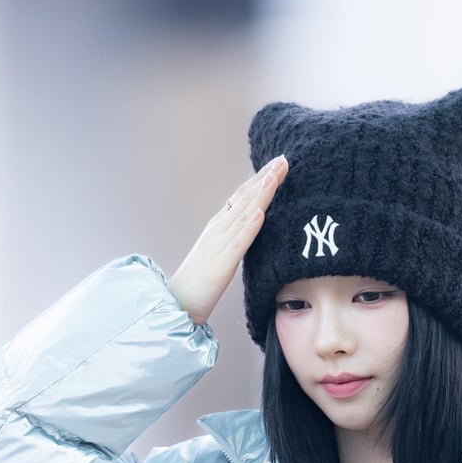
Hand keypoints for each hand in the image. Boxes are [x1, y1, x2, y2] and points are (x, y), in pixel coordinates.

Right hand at [167, 155, 288, 327]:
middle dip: (265, 177)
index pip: (242, 197)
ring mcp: (219, 244)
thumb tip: (250, 225)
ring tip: (275, 175)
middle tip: (283, 159)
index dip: (259, 179)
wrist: (178, 303)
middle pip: (245, 198)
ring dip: (261, 193)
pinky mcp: (222, 264)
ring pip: (244, 214)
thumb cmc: (199, 283)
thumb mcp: (219, 254)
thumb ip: (233, 238)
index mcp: (218, 226)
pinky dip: (250, 226)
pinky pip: (238, 242)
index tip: (277, 164)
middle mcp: (218, 229)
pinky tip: (261, 213)